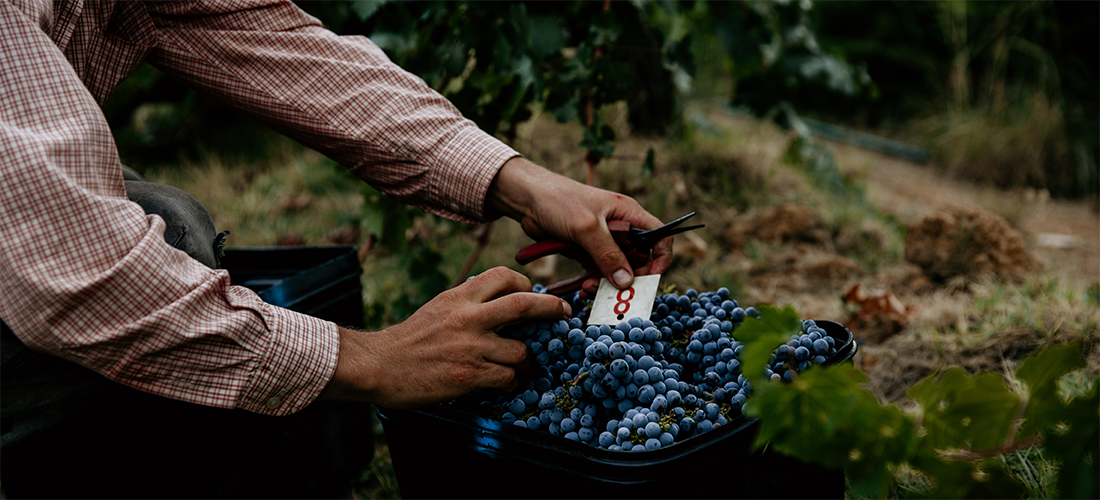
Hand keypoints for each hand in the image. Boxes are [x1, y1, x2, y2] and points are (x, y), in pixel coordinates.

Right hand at [316, 267, 570, 408]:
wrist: (380, 366)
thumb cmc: (410, 339)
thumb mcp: (440, 307)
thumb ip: (470, 302)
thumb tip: (506, 302)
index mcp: (459, 296)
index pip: (503, 276)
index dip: (524, 284)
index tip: (531, 294)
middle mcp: (468, 317)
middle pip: (523, 305)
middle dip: (550, 308)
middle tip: (562, 313)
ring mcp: (470, 347)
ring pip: (520, 351)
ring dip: (524, 360)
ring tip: (515, 365)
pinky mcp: (469, 375)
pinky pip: (508, 377)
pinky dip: (510, 381)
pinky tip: (501, 382)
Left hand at [486, 157, 672, 294]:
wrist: (527, 199)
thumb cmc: (559, 200)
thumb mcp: (586, 227)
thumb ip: (607, 254)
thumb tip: (626, 282)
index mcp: (629, 213)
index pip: (659, 236)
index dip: (661, 258)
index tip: (651, 278)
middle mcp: (620, 228)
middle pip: (639, 259)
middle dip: (629, 278)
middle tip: (614, 291)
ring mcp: (603, 241)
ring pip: (616, 270)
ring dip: (606, 284)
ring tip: (589, 290)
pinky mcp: (586, 251)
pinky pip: (597, 272)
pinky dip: (592, 283)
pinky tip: (582, 289)